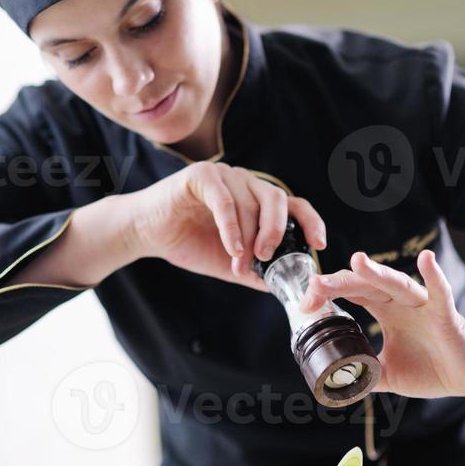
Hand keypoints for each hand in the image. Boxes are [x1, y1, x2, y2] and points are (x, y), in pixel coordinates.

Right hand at [125, 161, 326, 291]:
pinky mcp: (202, 176)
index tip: (318, 244)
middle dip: (277, 231)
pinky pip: (225, 201)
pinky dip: (231, 227)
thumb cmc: (188, 242)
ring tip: (239, 263)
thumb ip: (256, 273)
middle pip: (277, 199)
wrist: (146, 233)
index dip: (311, 221)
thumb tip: (283, 289)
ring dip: (248, 238)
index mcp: (256, 199)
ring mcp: (225, 175)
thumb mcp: (229, 263)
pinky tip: (231, 248)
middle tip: (268, 258)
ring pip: (250, 202)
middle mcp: (245, 182)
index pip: (294, 204)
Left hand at [298, 249, 464, 397]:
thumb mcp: (389, 375)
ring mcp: (424, 306)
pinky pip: (440, 293)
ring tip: (357, 260)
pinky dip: (434, 276)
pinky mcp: (447, 316)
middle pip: (366, 285)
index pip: (352, 294)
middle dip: (340, 282)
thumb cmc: (433, 368)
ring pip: (397, 284)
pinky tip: (426, 260)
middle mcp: (401, 303)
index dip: (328, 294)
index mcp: (386, 311)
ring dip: (377, 273)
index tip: (305, 305)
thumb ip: (363, 374)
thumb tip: (333, 381)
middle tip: (315, 283)